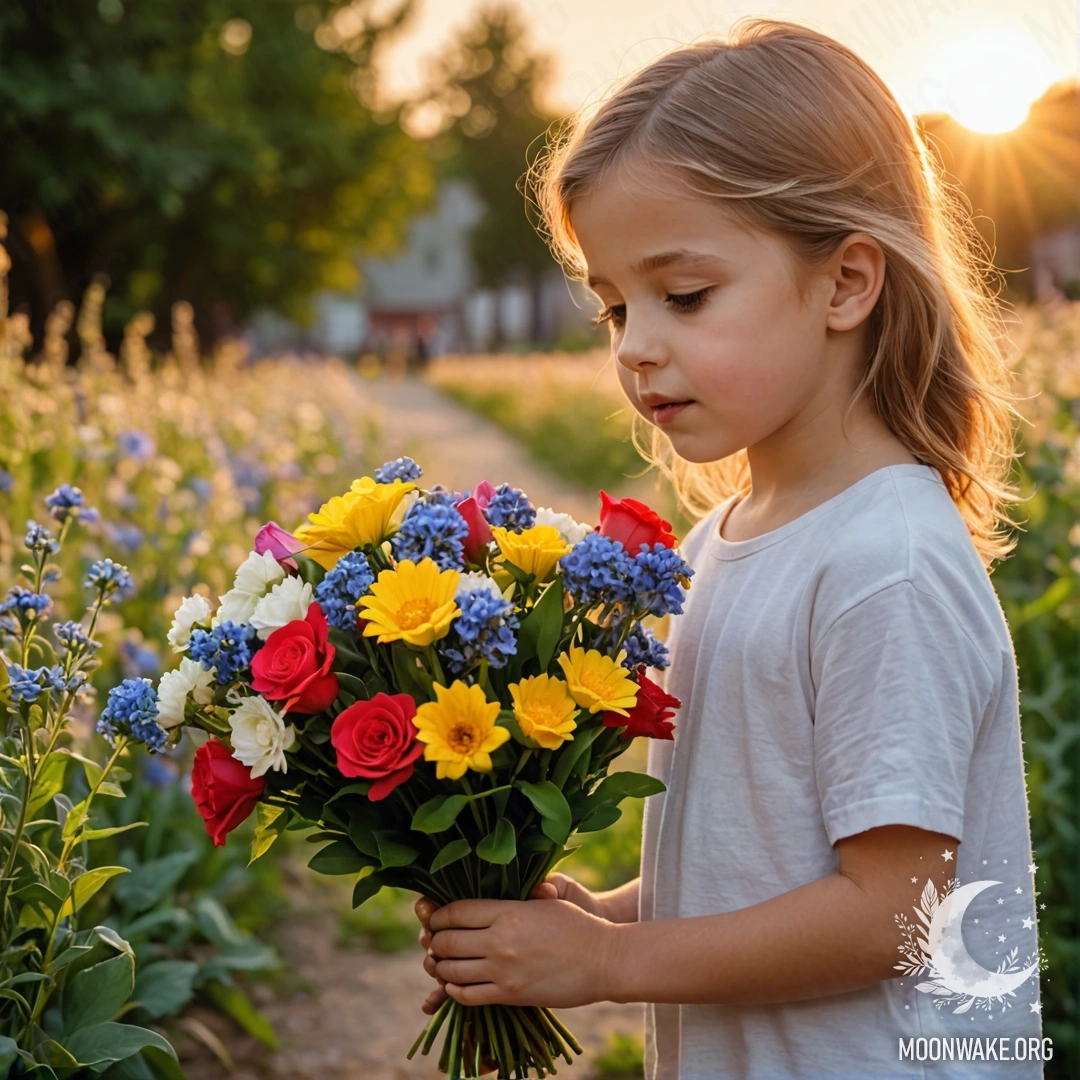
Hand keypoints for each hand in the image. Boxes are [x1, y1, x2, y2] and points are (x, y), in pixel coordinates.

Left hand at [415, 873, 603, 1014]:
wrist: (604, 960)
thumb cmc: (578, 925)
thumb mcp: (547, 900)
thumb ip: (518, 895)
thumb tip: (494, 891)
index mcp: (508, 910)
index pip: (457, 912)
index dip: (439, 915)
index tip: (435, 918)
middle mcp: (500, 939)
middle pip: (448, 941)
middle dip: (435, 941)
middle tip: (434, 941)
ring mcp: (503, 970)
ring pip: (452, 970)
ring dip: (440, 967)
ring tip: (441, 963)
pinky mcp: (510, 994)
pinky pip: (467, 995)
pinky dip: (454, 990)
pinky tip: (455, 984)